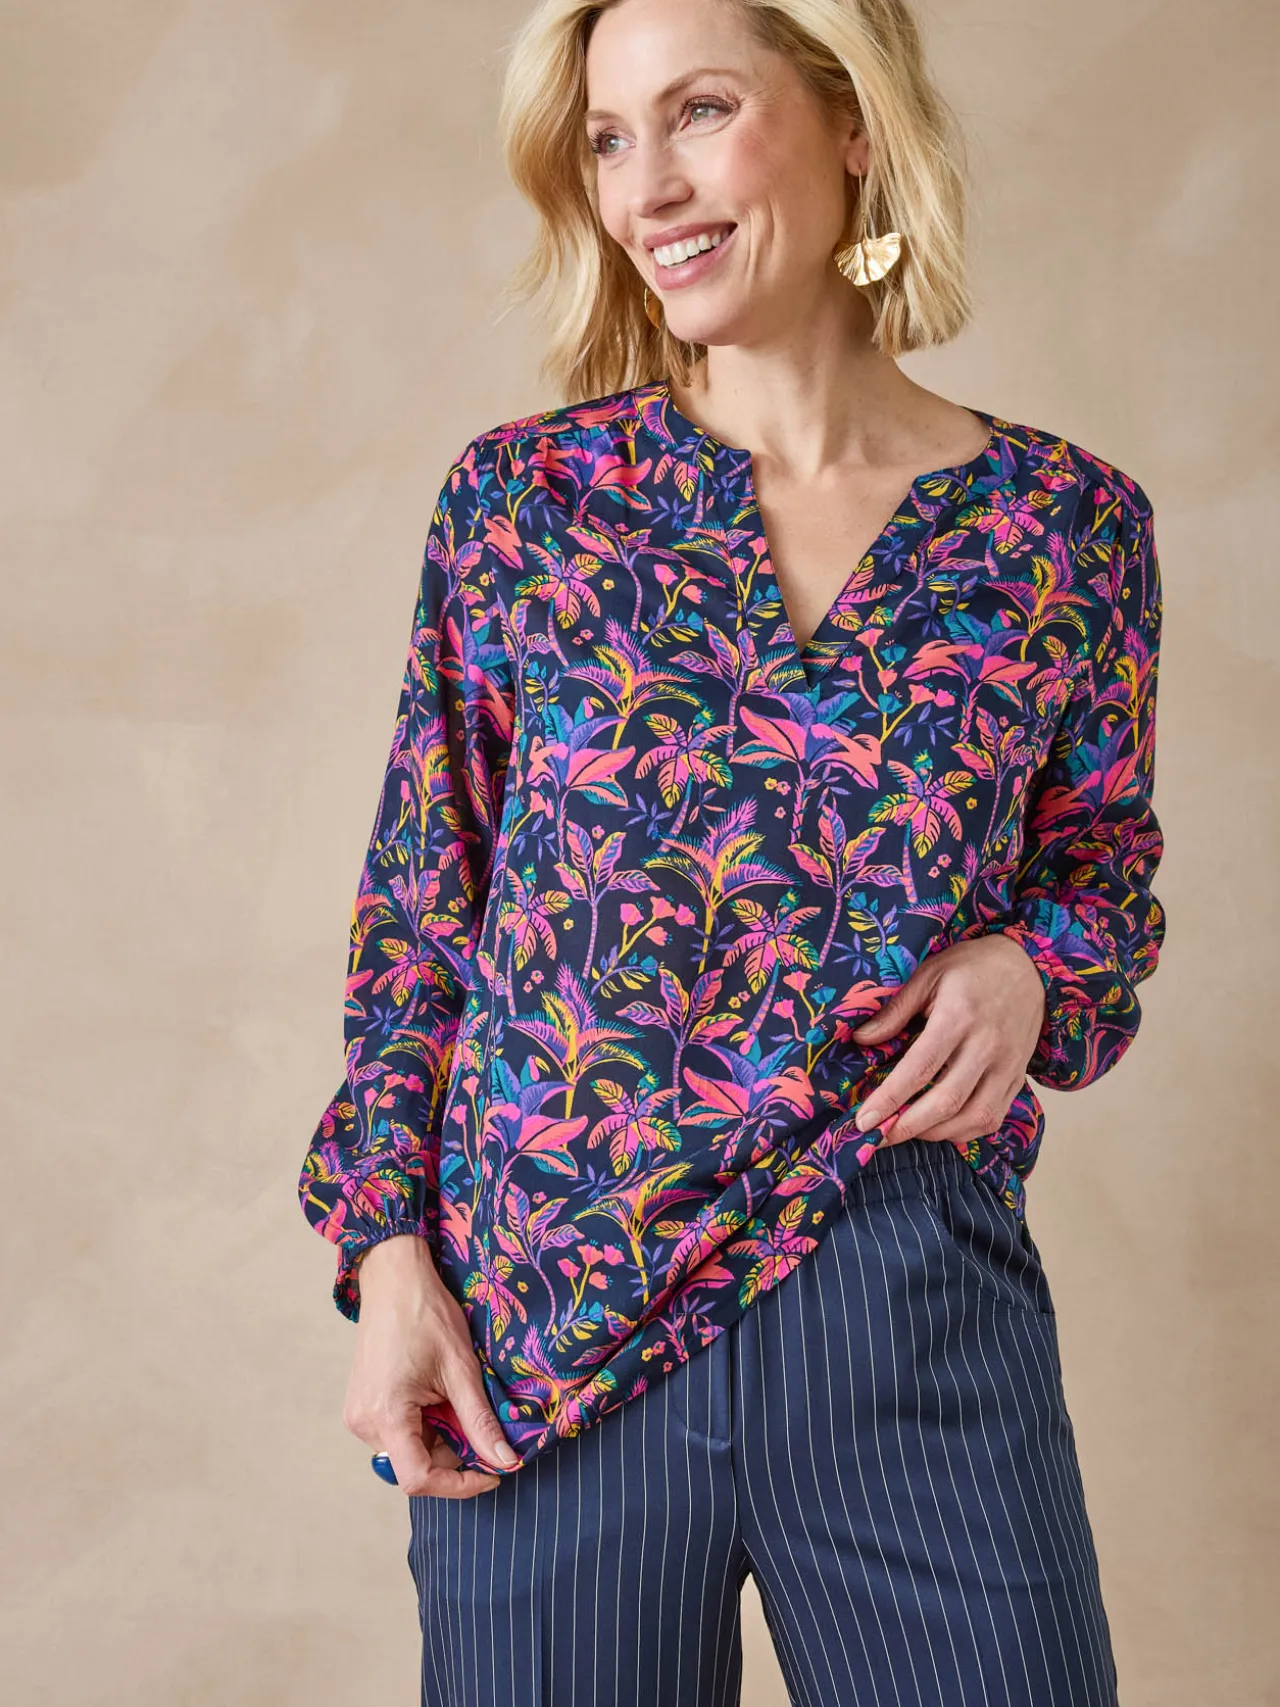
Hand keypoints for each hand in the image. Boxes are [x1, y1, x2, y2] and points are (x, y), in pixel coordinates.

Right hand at [343, 1233, 518, 1497]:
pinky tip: (434, 1391)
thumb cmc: (426, 1314)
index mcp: (385, 1415)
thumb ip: (480, 1421)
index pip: (419, 1479)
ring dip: (439, 1434)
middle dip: (454, 1450)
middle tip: (475, 1414)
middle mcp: (364, 1423)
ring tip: (451, 1393)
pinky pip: (397, 1431)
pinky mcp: (361, 1405)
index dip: (459, 1484)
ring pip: (409, 1448)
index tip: (492, 1472)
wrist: (393, 1277)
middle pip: (416, 1464)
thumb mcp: (461, 1369)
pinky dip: (423, 1422)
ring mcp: (359, 1414)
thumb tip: (505, 1461)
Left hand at [849, 933, 1046, 1146]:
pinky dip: (964, 1132)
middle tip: (876, 1137)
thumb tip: (861, 1039)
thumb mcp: (929, 974)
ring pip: (974, 1117)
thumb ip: (896, 1010)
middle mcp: (986, 1046)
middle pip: (947, 1101)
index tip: (864, 1120)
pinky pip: (994, 1118)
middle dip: (907, 1127)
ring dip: (935, 1134)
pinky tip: (939, 1129)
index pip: (920, 1068)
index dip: (890, 1098)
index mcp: (958, 1017)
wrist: (1031, 967)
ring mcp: (1007, 1065)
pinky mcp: (1018, 1077)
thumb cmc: (973, 967)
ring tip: (903, 1133)